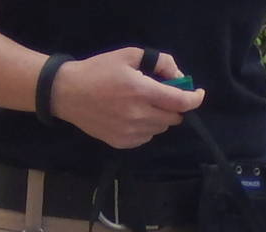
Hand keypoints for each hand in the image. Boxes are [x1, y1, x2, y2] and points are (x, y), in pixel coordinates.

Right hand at [50, 48, 204, 149]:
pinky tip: (130, 116)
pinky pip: (147, 137)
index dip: (194, 99)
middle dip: (173, 106)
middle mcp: (138, 115)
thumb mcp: (128, 55)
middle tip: (160, 95)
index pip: (180, 102)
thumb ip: (158, 62)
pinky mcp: (123, 142)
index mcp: (141, 91)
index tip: (198, 94)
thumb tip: (179, 77)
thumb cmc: (98, 70)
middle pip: (174, 118)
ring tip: (141, 104)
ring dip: (159, 117)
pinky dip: (146, 127)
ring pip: (161, 128)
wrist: (68, 93)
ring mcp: (131, 132)